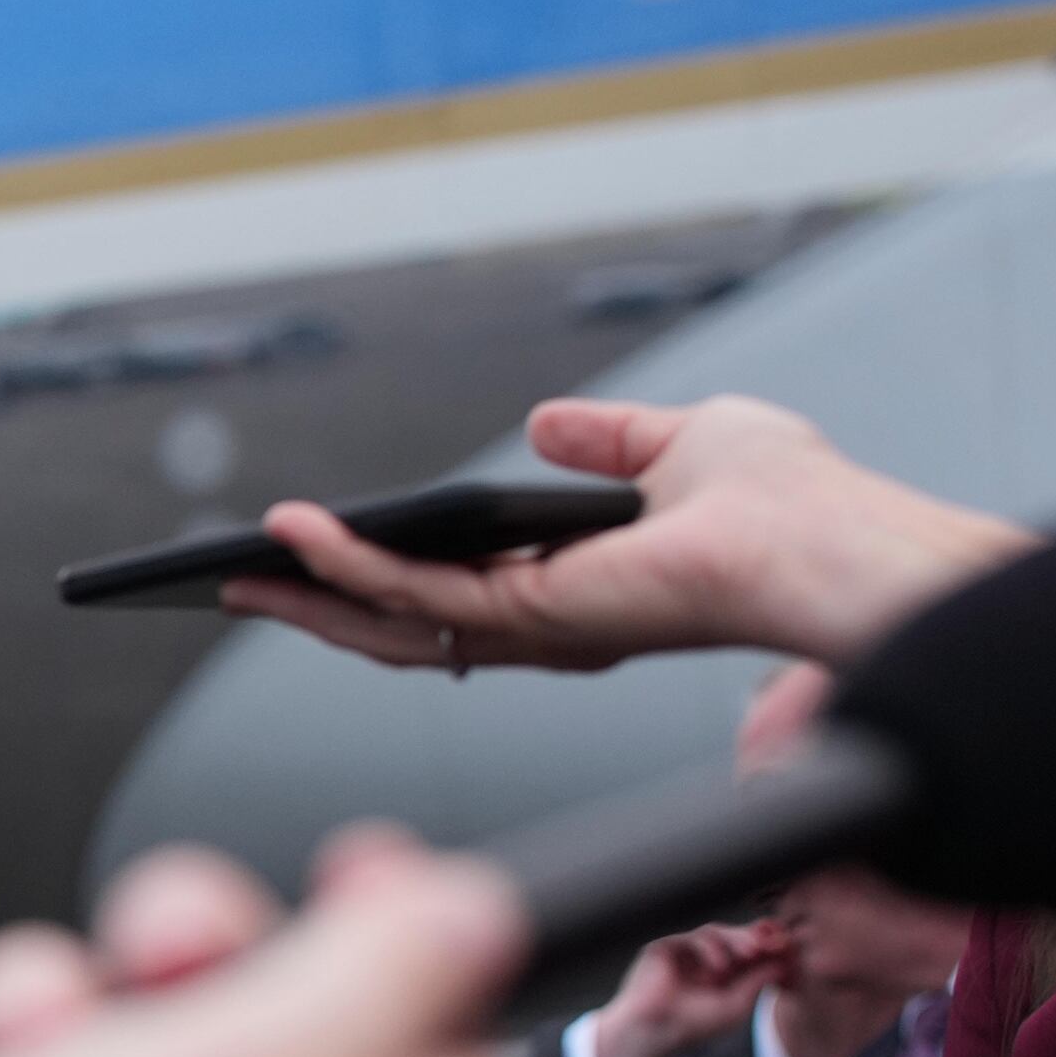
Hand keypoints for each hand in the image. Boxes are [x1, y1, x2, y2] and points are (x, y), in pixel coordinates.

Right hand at [215, 396, 1025, 675]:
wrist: (821, 538)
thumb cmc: (784, 500)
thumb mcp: (678, 442)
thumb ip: (604, 439)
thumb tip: (543, 424)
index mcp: (579, 590)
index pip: (458, 595)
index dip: (382, 580)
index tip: (315, 557)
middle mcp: (548, 627)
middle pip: (403, 626)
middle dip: (315, 608)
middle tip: (239, 586)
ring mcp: (534, 632)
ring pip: (389, 625)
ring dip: (305, 599)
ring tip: (234, 573)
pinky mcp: (528, 620)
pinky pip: (412, 596)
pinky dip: (344, 567)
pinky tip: (292, 538)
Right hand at [597, 919, 791, 1056]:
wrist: (654, 1034)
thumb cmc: (692, 1026)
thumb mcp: (736, 1006)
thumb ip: (758, 982)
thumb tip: (783, 962)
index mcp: (723, 974)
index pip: (748, 952)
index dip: (766, 946)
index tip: (786, 945)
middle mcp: (704, 960)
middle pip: (734, 936)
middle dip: (755, 937)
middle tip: (772, 941)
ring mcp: (684, 953)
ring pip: (715, 932)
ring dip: (736, 939)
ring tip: (750, 953)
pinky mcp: (665, 947)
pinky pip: (692, 937)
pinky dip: (709, 948)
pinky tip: (719, 966)